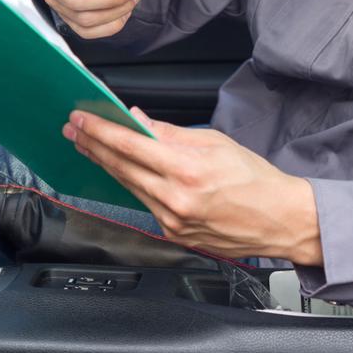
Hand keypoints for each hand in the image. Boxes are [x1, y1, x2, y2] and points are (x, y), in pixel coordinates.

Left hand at [64, 107, 322, 263]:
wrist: (280, 220)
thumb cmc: (255, 179)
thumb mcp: (216, 142)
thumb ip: (171, 133)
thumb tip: (139, 121)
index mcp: (187, 170)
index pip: (131, 145)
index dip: (101, 130)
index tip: (81, 118)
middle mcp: (176, 198)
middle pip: (122, 167)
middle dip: (93, 145)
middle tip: (72, 129)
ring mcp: (172, 220)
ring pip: (129, 186)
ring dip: (105, 164)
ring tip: (87, 146)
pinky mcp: (174, 234)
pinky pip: (144, 203)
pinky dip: (130, 184)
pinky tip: (119, 171)